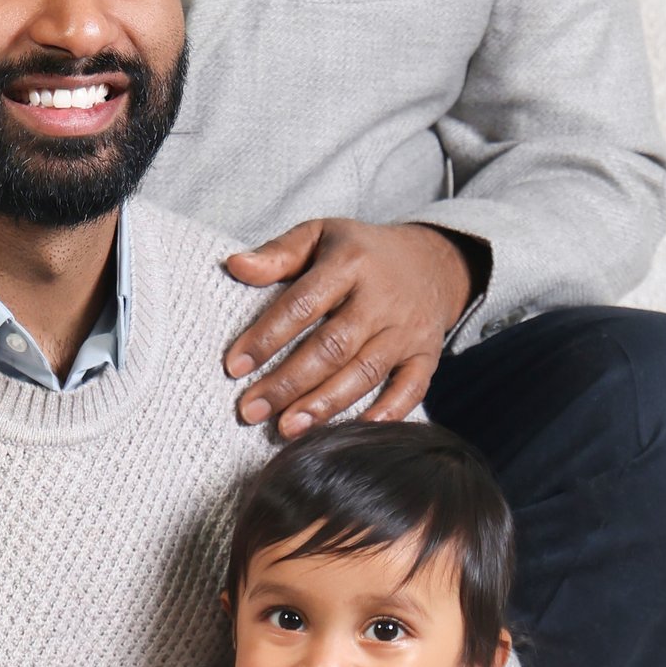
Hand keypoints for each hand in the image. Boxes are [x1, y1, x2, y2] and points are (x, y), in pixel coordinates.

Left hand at [222, 219, 477, 435]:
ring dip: (325, 404)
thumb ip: (278, 254)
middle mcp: (380, 298)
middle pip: (332, 347)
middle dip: (288, 383)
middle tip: (251, 410)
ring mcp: (407, 329)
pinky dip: (388, 412)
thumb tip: (235, 266)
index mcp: (349, 263)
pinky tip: (354, 430)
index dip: (267, 337)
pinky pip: (412, 388)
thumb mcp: (319, 236)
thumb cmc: (361, 252)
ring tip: (287, 428)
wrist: (431, 261)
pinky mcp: (427, 354)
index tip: (234, 367)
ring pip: (364, 372)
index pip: (302, 304)